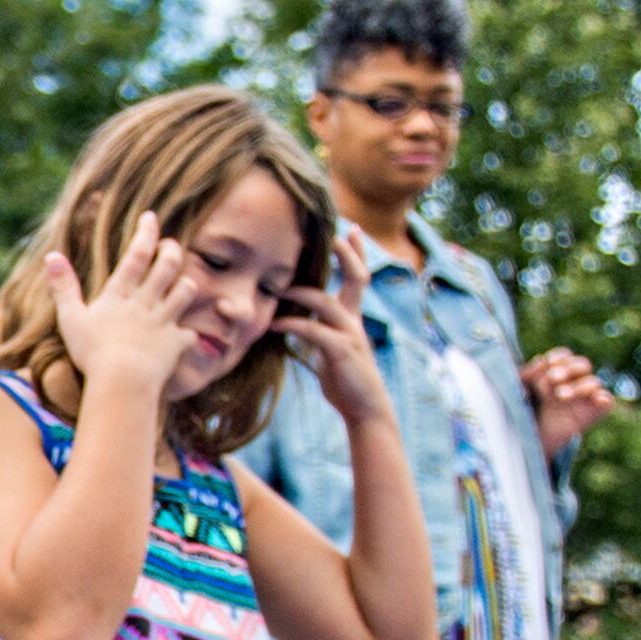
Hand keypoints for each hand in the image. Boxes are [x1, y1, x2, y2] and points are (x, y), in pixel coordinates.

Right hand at [43, 212, 207, 402]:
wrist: (122, 382)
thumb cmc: (92, 352)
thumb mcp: (70, 318)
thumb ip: (63, 287)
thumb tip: (51, 256)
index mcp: (119, 294)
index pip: (137, 255)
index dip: (146, 233)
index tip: (151, 216)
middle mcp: (145, 303)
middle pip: (168, 266)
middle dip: (172, 251)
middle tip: (171, 245)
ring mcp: (163, 322)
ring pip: (186, 291)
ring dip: (186, 284)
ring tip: (183, 283)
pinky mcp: (175, 344)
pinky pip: (189, 334)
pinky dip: (188, 334)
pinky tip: (184, 336)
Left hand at [273, 226, 392, 425]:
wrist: (365, 409)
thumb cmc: (345, 380)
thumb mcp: (331, 350)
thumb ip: (319, 331)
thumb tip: (297, 321)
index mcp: (352, 318)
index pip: (357, 277)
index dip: (355, 253)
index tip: (351, 230)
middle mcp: (354, 321)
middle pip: (356, 278)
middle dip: (347, 254)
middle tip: (336, 232)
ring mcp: (350, 335)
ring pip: (328, 302)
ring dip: (301, 293)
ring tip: (279, 288)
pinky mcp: (341, 352)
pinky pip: (315, 331)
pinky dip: (294, 325)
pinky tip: (276, 325)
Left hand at [522, 347, 617, 457]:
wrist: (528, 440)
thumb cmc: (524, 410)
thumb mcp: (521, 389)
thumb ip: (528, 373)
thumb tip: (541, 360)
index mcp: (556, 374)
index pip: (565, 357)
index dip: (559, 357)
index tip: (547, 363)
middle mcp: (573, 383)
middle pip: (583, 364)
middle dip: (568, 368)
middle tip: (552, 378)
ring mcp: (584, 399)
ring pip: (593, 382)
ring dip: (578, 386)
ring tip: (559, 395)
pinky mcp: (592, 414)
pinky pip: (607, 402)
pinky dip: (604, 398)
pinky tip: (596, 399)